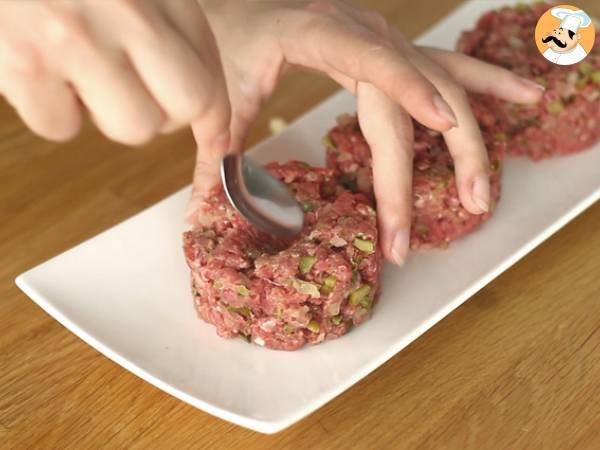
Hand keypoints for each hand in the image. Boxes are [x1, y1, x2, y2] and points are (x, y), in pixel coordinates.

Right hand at [0, 0, 229, 148]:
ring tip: (78, 69)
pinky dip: (51, 108)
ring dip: (107, 113)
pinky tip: (39, 68)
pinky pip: (61, 127)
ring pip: (131, 128)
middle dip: (163, 113)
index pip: (208, 77)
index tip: (215, 135)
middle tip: (131, 88)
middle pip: (182, 109)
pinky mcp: (25, 61)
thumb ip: (168, 24)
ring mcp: (75, 37)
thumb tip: (207, 110)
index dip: (214, 116)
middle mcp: (127, 10)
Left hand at [191, 0, 542, 264]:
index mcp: (317, 31)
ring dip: (472, 137)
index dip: (411, 89)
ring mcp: (383, 38)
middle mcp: (363, 31)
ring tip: (486, 190)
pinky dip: (484, 85)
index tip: (443, 123)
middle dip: (444, 155)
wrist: (238, 0)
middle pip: (419, 93)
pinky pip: (445, 66)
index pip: (373, 60)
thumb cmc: (227, 36)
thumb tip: (201, 213)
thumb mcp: (221, 91)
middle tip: (462, 211)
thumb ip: (214, 151)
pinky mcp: (390, 49)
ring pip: (445, 81)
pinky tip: (521, 99)